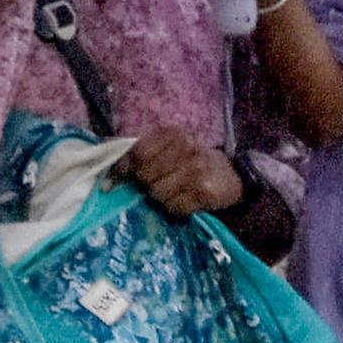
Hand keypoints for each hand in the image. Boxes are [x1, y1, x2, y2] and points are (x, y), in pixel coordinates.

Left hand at [123, 123, 242, 219]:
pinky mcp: (204, 192)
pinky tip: (185, 200)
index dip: (121, 169)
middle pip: (145, 176)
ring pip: (157, 194)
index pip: (137, 152)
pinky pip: (173, 208)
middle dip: (145, 185)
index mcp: (174, 134)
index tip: (111, 183)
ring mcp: (196, 171)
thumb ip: (141, 153)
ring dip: (161, 199)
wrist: (234, 175)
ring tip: (173, 192)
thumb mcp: (170, 147)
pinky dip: (175, 208)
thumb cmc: (193, 161)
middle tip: (155, 184)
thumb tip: (108, 176)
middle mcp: (186, 148)